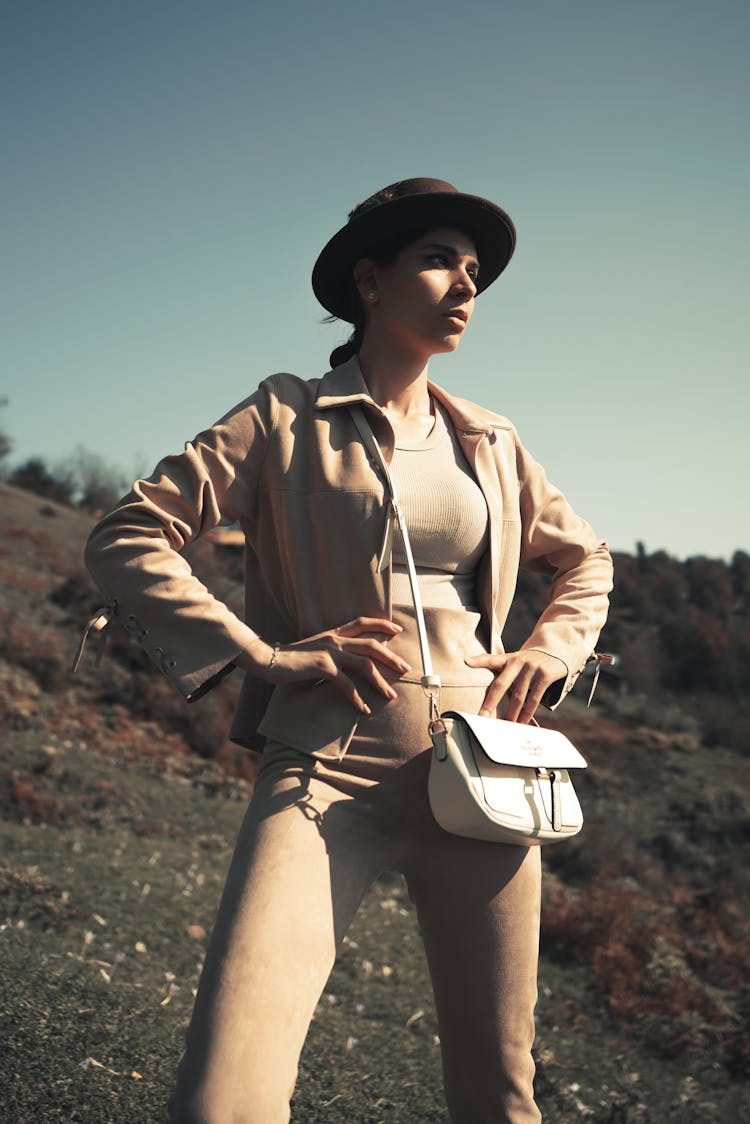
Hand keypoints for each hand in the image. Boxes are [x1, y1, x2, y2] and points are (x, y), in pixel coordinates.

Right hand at [237, 617, 410, 715]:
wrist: (266, 658)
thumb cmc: (288, 658)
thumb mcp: (313, 649)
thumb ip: (330, 652)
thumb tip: (345, 662)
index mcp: (332, 633)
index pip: (362, 622)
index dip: (381, 625)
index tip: (397, 631)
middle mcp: (334, 639)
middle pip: (371, 645)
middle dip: (391, 657)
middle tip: (405, 669)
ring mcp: (329, 652)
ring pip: (364, 665)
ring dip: (380, 682)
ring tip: (390, 695)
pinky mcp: (322, 667)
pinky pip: (346, 684)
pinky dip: (357, 699)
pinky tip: (363, 710)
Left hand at [464, 649, 566, 723]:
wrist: (555, 650)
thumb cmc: (528, 662)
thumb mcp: (514, 661)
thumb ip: (502, 673)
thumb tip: (489, 700)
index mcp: (507, 658)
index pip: (490, 659)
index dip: (478, 660)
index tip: (466, 662)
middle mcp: (518, 661)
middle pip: (501, 684)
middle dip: (491, 702)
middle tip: (482, 716)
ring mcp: (532, 668)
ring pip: (518, 696)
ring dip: (511, 714)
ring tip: (503, 726)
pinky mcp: (545, 675)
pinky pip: (534, 699)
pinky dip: (527, 713)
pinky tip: (521, 722)